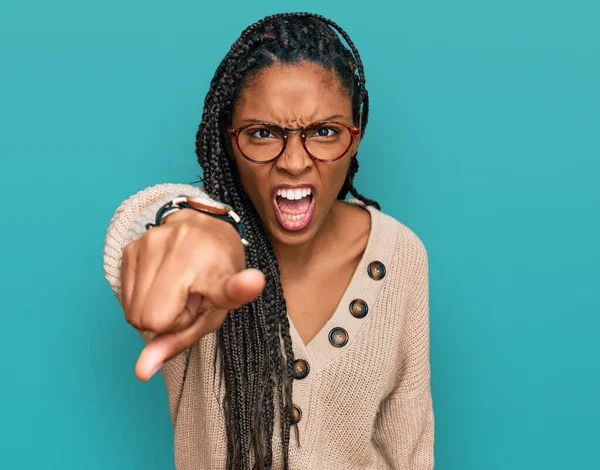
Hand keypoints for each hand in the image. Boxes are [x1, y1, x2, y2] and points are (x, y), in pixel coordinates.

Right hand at [120, 208, 264, 380]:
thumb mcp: (213, 312)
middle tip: (186, 301)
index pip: (225, 286)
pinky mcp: (131, 246)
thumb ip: (180, 341)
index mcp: (217, 270)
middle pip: (148, 321)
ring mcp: (152, 244)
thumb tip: (141, 372)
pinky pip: (124, 295)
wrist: (205, 227)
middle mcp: (183, 249)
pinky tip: (160, 280)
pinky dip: (141, 296)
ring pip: (132, 310)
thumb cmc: (214, 274)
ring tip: (174, 289)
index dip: (238, 288)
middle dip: (165, 321)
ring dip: (152, 308)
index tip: (252, 283)